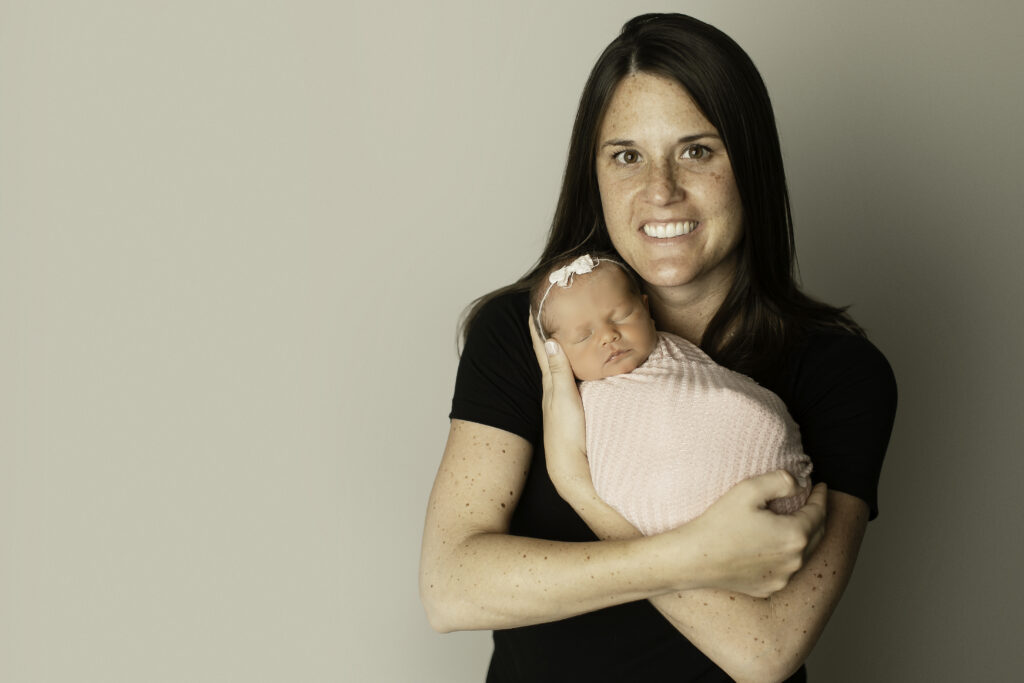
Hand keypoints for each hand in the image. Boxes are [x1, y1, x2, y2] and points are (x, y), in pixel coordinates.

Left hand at [527, 316, 590, 495]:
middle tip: (554, 303)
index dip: (538, 323)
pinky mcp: (577, 403)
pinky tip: (583, 356)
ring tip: (570, 321)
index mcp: (550, 379)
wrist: (572, 465)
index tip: (536, 300)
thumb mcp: (563, 398)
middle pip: (552, 348)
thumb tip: (549, 340)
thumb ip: (558, 370)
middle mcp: (555, 384)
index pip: (542, 345)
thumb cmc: (565, 433)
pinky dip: (576, 358)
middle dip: (551, 325)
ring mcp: (565, 393)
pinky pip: (575, 372)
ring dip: (564, 340)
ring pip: (563, 359)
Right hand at [678, 471, 827, 596]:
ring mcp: (782, 578)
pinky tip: (775, 545)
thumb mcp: (748, 490)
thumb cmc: (718, 523)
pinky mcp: (768, 588)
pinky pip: (785, 570)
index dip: (821, 497)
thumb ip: (780, 481)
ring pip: (803, 554)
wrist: (693, 559)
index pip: (819, 513)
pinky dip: (786, 555)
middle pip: (816, 535)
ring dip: (803, 537)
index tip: (820, 486)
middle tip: (813, 501)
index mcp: (794, 535)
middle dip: (817, 516)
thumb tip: (798, 483)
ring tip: (795, 521)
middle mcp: (794, 561)